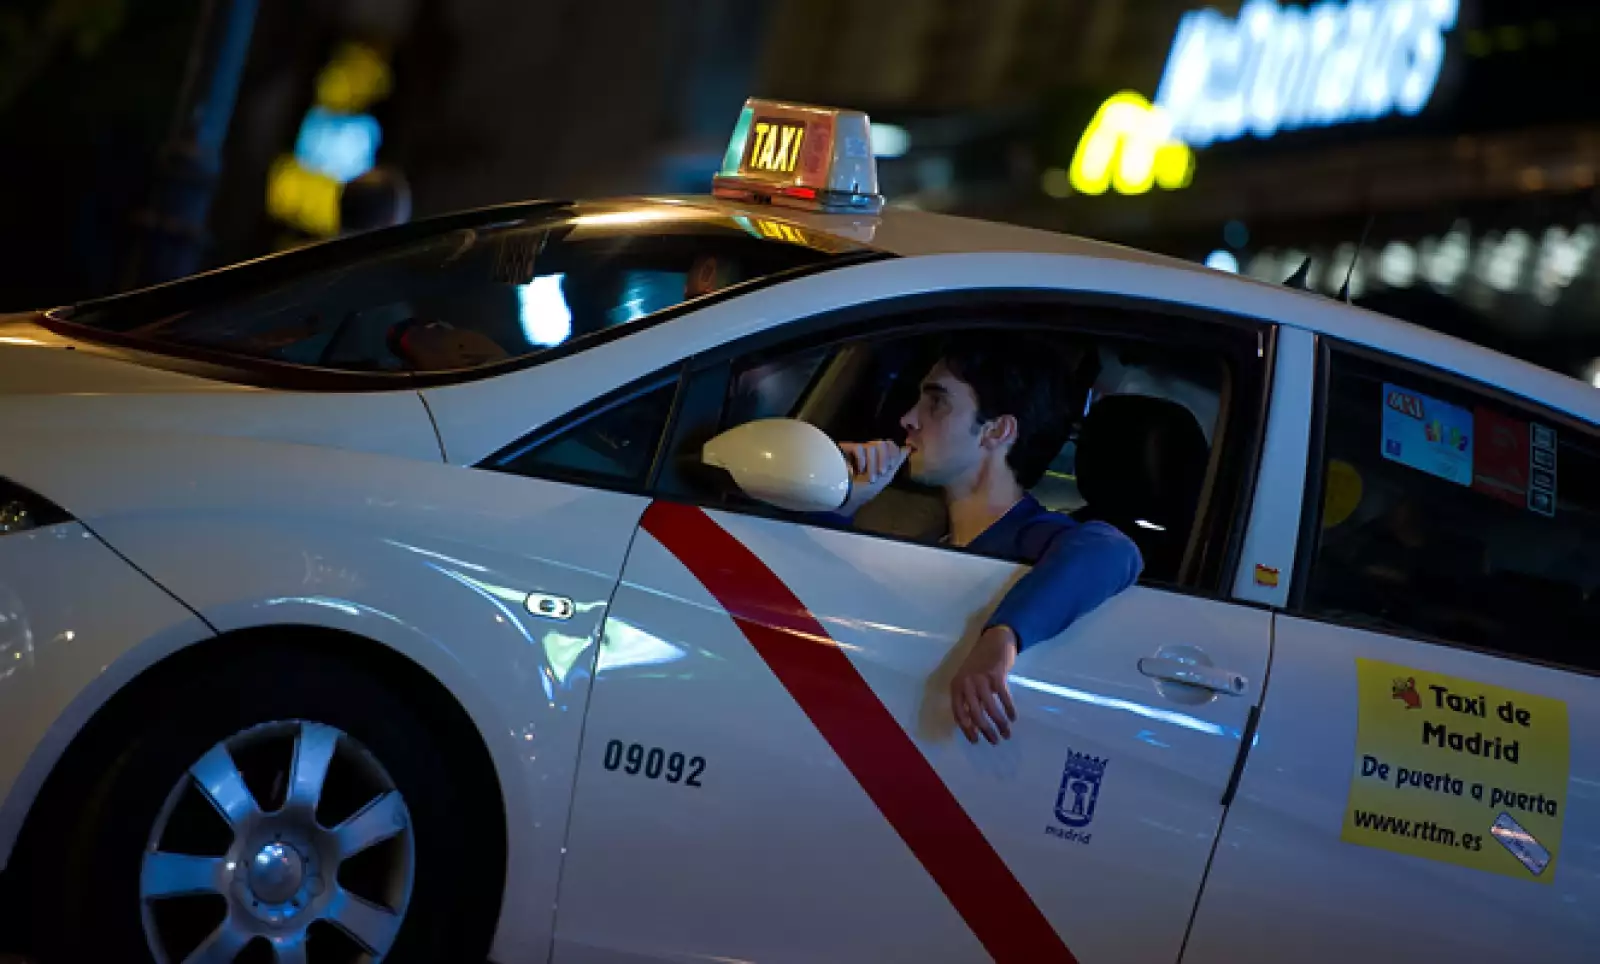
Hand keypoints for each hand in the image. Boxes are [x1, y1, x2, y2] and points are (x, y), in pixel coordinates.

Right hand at [837, 440, 905, 514]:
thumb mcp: (884, 479)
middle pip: (884, 443)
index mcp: (878, 457)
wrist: (844, 498)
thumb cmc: (863, 491)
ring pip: (874, 446)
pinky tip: (857, 471)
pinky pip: (859, 448)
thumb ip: (895, 463)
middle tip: (881, 473)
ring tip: (870, 477)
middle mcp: (869, 452)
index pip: (890, 444)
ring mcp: (857, 450)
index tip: (890, 467)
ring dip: (874, 464)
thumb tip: (907, 448)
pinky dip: (862, 461)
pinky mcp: (845, 450)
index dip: (894, 453)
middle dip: (885, 459)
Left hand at [951, 625, 1018, 743]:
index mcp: (957, 686)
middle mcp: (966, 683)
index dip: (967, 729)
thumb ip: (970, 699)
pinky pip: (1004, 697)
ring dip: (1000, 724)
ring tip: (1006, 733)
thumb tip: (974, 725)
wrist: (994, 640)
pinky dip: (1009, 710)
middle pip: (975, 714)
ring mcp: (981, 678)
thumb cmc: (980, 664)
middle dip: (986, 731)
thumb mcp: (968, 681)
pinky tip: (1013, 717)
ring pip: (990, 708)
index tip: (976, 741)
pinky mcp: (996, 674)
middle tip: (995, 741)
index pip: (959, 713)